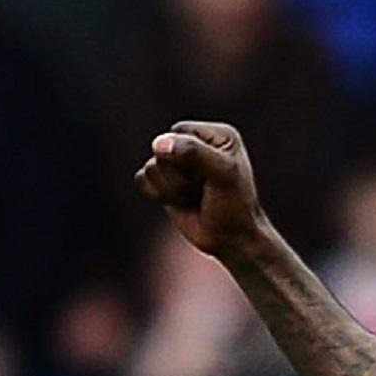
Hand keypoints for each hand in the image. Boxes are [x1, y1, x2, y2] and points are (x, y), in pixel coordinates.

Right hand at [134, 121, 269, 264]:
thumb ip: (194, 153)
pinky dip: (159, 195)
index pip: (180, 133)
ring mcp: (177, 163)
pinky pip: (142, 179)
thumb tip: (158, 144)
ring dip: (174, 190)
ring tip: (196, 197)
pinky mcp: (162, 180)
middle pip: (162, 151)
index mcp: (216, 136)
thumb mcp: (223, 175)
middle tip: (205, 190)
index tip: (213, 178)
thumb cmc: (234, 207)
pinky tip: (181, 202)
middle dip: (181, 178)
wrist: (232, 241)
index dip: (189, 159)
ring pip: (151, 168)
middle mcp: (195, 144)